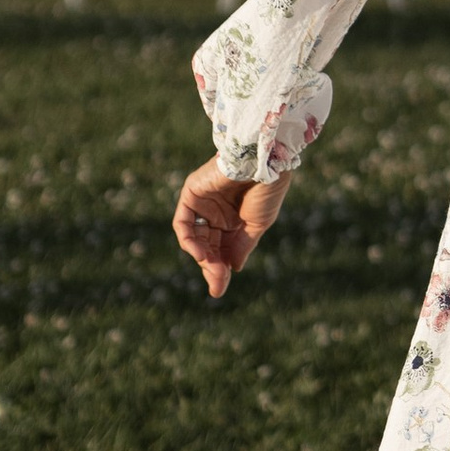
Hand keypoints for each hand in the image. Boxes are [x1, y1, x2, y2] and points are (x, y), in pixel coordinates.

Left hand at [173, 156, 290, 298]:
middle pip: (207, 247)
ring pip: (194, 238)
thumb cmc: (266, 190)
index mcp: (234, 220)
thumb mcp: (256, 225)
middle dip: (211, 267)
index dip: (219, 270)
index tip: (219, 289)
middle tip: (218, 284)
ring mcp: (202, 204)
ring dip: (201, 257)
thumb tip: (232, 270)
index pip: (221, 250)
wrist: (266, 161)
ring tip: (213, 270)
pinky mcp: (192, 193)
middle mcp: (216, 213)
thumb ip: (241, 247)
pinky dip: (188, 240)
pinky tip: (200, 253)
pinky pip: (182, 223)